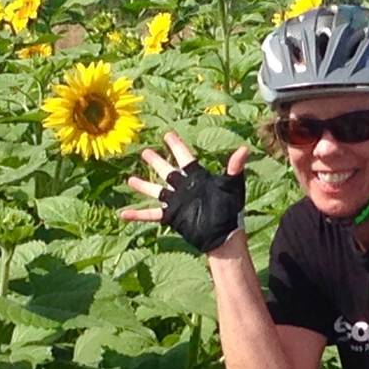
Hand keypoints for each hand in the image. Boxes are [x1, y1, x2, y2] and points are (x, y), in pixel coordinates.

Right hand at [122, 131, 249, 252]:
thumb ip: (235, 167)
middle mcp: (185, 187)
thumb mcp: (232, 185)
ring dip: (143, 186)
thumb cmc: (231, 209)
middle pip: (166, 171)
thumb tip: (244, 149)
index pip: (184, 156)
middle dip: (156, 161)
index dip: (176, 145)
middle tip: (144, 151)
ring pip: (156, 191)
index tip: (167, 134)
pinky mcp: (172, 216)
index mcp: (197, 177)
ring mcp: (176, 202)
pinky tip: (123, 214)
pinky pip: (150, 215)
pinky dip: (137, 215)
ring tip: (130, 179)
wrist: (224, 235)